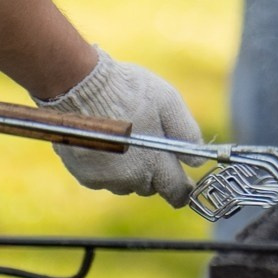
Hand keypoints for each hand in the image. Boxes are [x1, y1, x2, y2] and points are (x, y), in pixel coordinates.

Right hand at [38, 52, 204, 206]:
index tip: (185, 183)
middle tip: (149, 144)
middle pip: (150, 186)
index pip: (176, 192)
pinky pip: (104, 179)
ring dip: (130, 170)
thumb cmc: (127, 90)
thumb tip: (197, 161)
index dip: (183, 189)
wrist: (80, 86)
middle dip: (153, 171)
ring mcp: (104, 179)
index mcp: (153, 163)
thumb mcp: (168, 101)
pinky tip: (106, 142)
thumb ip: (187, 133)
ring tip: (125, 139)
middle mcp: (129, 178)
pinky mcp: (84, 176)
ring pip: (126, 184)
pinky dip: (107, 166)